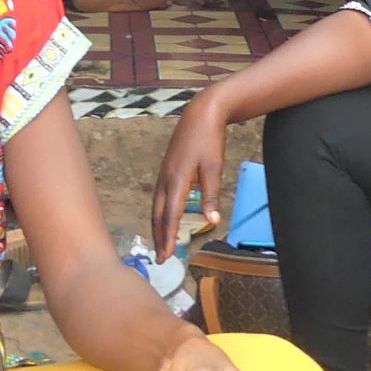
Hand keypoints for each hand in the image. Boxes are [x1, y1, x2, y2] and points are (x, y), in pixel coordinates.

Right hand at [153, 96, 227, 251]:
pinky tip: (164, 217)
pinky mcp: (167, 169)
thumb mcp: (214, 167)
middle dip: (159, 237)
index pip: (171, 216)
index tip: (167, 256)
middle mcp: (165, 178)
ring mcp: (164, 173)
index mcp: (177, 179)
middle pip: (158, 214)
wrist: (200, 113)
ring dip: (158, 226)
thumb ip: (211, 195)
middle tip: (160, 258)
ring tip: (160, 243)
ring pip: (157, 206)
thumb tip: (213, 221)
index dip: (168, 237)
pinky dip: (160, 212)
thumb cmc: (209, 139)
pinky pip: (160, 197)